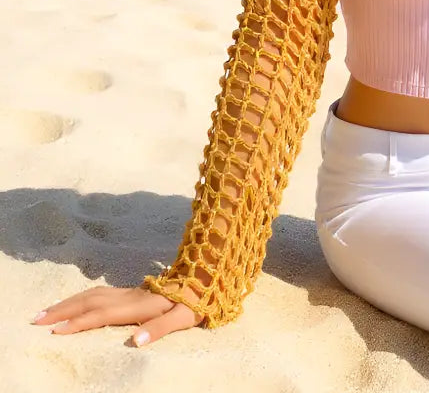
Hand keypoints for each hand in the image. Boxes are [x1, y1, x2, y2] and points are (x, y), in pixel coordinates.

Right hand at [30, 284, 203, 346]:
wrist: (208, 273)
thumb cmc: (197, 300)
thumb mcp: (184, 317)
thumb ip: (160, 328)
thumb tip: (136, 342)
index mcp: (139, 305)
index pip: (101, 314)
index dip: (78, 322)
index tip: (54, 331)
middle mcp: (130, 296)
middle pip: (89, 300)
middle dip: (62, 310)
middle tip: (35, 319)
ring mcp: (130, 291)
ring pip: (92, 294)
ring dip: (68, 302)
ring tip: (46, 310)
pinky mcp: (133, 291)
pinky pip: (99, 293)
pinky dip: (81, 298)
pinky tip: (75, 302)